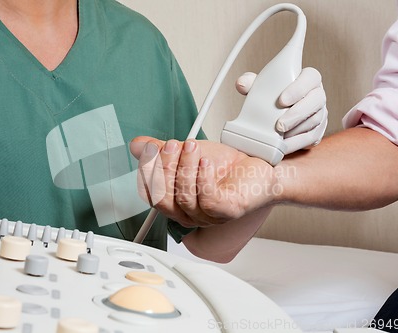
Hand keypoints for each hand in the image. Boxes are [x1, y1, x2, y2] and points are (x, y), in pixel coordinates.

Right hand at [130, 137, 276, 227]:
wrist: (260, 166)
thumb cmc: (226, 165)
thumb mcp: (187, 153)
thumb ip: (161, 151)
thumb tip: (138, 146)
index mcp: (176, 202)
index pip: (151, 195)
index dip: (147, 173)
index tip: (151, 149)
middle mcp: (189, 213)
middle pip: (163, 199)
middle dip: (164, 169)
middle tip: (171, 144)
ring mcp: (208, 216)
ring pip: (184, 197)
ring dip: (185, 168)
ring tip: (192, 146)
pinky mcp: (226, 211)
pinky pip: (207, 199)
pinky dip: (203, 178)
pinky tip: (205, 162)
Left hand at [236, 67, 327, 153]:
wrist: (276, 113)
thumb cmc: (271, 95)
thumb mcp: (260, 86)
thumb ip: (250, 82)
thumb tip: (241, 84)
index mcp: (307, 79)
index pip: (310, 78)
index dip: (298, 89)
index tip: (282, 100)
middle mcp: (317, 95)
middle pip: (316, 101)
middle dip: (297, 114)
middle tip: (280, 125)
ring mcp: (320, 113)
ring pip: (314, 121)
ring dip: (297, 131)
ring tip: (279, 138)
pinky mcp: (317, 131)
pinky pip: (312, 138)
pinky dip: (297, 143)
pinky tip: (284, 146)